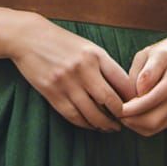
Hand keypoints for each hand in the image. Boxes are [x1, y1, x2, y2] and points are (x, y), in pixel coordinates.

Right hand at [10, 16, 136, 131]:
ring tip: (111, 127)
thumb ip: (103, 65)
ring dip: (104, 124)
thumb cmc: (61, 42)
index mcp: (96, 55)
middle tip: (126, 121)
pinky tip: (92, 125)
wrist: (29, 37)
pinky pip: (73, 116)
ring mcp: (67, 83)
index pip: (122, 81)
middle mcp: (83, 69)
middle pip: (111, 101)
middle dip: (121, 115)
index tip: (137, 105)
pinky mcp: (52, 94)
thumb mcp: (86, 46)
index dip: (132, 98)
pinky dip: (85, 124)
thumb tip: (122, 89)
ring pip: (92, 113)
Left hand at [119, 34, 166, 136]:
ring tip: (123, 116)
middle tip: (116, 115)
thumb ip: (144, 72)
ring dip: (137, 125)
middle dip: (132, 120)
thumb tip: (138, 94)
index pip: (151, 98)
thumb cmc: (163, 52)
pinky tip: (134, 117)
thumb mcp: (150, 53)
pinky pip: (161, 126)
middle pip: (154, 118)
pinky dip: (145, 126)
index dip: (131, 106)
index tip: (116, 106)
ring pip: (157, 125)